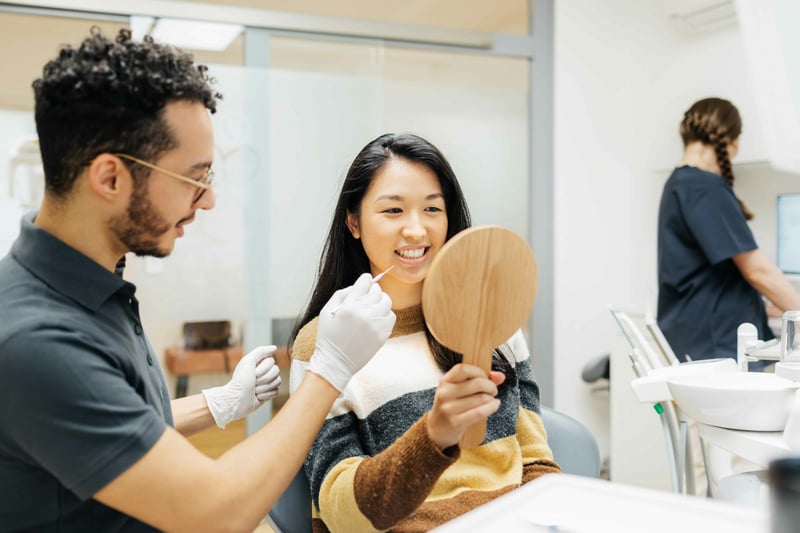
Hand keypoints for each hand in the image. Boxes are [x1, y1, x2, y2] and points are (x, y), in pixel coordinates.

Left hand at [202, 345, 280, 427]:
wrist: (237, 400)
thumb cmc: (240, 381)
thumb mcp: (247, 361)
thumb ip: (261, 351)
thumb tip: (274, 348)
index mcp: (258, 364)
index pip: (272, 361)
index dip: (264, 368)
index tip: (254, 373)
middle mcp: (263, 372)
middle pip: (276, 371)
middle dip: (264, 379)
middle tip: (254, 383)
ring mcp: (266, 383)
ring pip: (277, 381)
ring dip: (264, 387)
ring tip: (254, 390)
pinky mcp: (268, 394)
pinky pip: (276, 391)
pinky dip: (267, 394)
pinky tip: (258, 396)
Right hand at [308, 273, 394, 391]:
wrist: (335, 363)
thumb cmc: (328, 337)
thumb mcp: (326, 311)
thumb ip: (341, 294)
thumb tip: (358, 285)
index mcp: (349, 306)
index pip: (365, 282)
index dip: (365, 280)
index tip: (366, 281)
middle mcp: (364, 313)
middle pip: (377, 290)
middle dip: (372, 291)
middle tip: (367, 297)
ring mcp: (376, 324)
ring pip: (387, 301)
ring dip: (380, 301)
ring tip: (372, 308)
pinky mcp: (383, 334)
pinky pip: (391, 316)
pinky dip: (385, 314)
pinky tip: (376, 319)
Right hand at [426, 365, 505, 449]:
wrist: (437, 429)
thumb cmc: (451, 406)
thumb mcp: (459, 390)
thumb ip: (479, 380)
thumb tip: (500, 376)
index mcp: (445, 381)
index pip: (463, 369)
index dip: (479, 371)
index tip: (485, 377)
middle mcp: (445, 393)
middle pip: (477, 383)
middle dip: (491, 386)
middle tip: (493, 390)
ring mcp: (449, 408)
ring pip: (481, 398)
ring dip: (492, 398)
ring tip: (491, 400)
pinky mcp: (456, 422)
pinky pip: (480, 412)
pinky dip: (491, 407)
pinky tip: (494, 405)